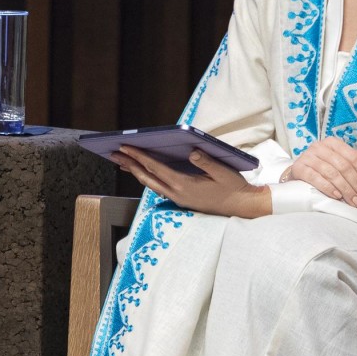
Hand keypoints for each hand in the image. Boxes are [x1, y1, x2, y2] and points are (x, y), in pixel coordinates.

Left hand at [112, 146, 268, 218]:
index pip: (156, 169)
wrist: (241, 207)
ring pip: (151, 184)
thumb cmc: (233, 188)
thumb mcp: (223, 172)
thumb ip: (207, 162)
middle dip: (129, 165)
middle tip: (114, 153)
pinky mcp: (181, 200)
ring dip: (136, 172)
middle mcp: (177, 194)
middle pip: (147, 178)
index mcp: (185, 185)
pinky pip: (159, 188)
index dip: (139, 157)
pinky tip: (143, 171)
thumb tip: (192, 151)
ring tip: (123, 162)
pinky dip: (148, 177)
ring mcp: (178, 198)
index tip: (126, 148)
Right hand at [282, 136, 356, 207]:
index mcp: (333, 143)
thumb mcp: (340, 161)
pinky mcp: (298, 168)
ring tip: (354, 201)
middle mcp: (320, 147)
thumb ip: (355, 159)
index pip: (353, 157)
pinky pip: (315, 178)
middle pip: (344, 166)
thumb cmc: (322, 167)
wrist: (298, 172)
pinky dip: (327, 187)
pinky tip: (337, 196)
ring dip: (345, 189)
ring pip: (331, 173)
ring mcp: (308, 157)